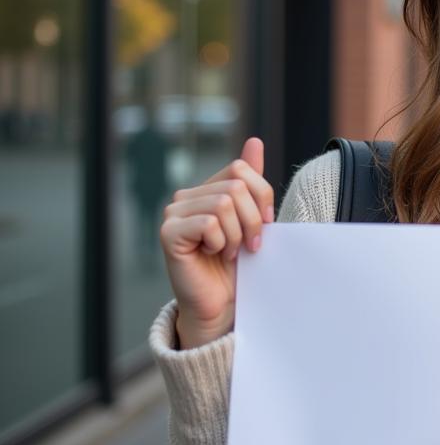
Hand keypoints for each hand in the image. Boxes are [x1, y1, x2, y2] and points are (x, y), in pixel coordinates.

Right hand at [160, 137, 274, 348]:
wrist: (221, 303)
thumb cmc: (237, 265)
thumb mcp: (252, 219)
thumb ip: (251, 182)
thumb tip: (254, 141)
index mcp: (207, 189)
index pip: (241, 168)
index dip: (262, 197)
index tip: (265, 226)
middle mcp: (186, 196)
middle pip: (236, 186)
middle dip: (253, 220)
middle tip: (249, 246)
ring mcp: (173, 213)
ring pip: (224, 203)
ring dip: (237, 234)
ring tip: (230, 252)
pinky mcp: (168, 233)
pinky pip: (209, 223)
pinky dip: (221, 241)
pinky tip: (214, 255)